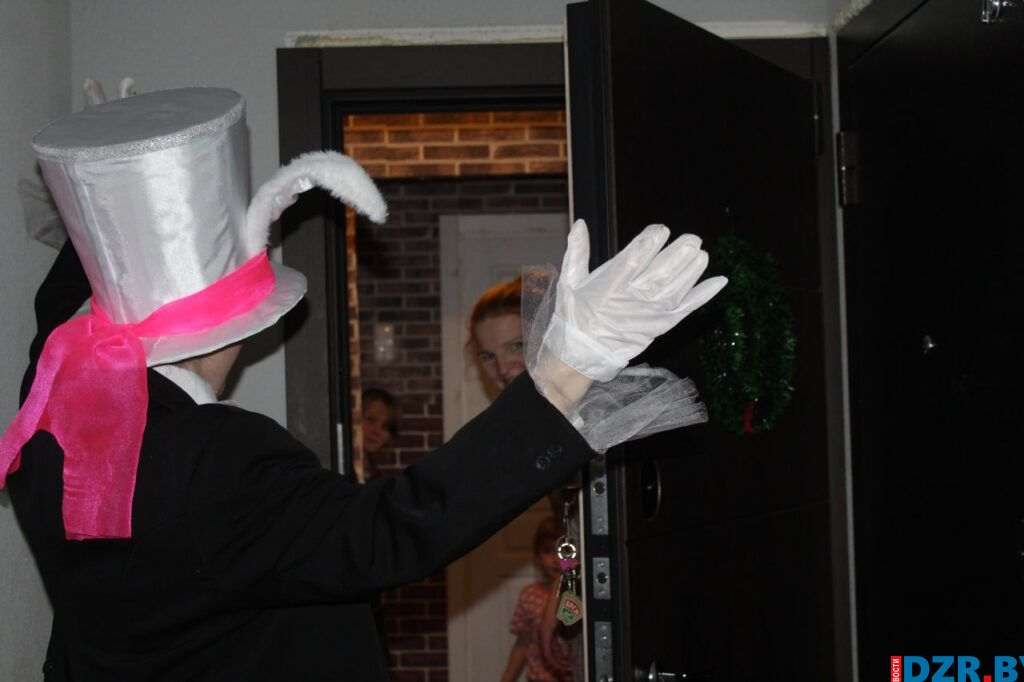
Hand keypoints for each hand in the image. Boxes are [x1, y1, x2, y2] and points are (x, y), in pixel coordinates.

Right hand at [543, 220, 725, 381]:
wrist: (582, 354)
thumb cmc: (575, 315)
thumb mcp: (570, 281)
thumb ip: (577, 251)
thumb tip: (580, 223)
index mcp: (609, 285)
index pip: (635, 259)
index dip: (650, 242)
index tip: (660, 230)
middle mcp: (632, 299)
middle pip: (661, 274)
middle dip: (679, 254)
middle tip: (693, 239)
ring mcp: (650, 314)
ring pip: (677, 290)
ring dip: (693, 271)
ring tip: (702, 253)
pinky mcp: (661, 326)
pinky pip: (686, 309)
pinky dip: (704, 296)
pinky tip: (719, 281)